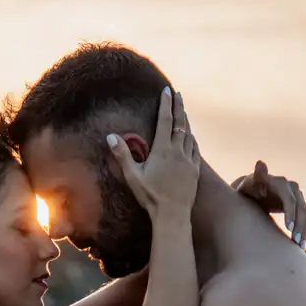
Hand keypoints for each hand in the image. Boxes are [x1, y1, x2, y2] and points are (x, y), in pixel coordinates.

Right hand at [107, 88, 200, 216]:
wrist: (173, 214)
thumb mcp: (132, 176)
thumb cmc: (150, 197)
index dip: (166, 104)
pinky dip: (192, 139)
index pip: (165, 120)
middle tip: (178, 95)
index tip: (167, 91)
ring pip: (189, 134)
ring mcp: (188, 160)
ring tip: (183, 112)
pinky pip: (195, 149)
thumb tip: (110, 136)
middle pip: (180, 123)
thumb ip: (122, 154)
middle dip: (178, 107)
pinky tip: (191, 137)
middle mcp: (178, 151)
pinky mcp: (195, 170)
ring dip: (186, 121)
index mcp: (162, 150)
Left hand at [232, 160, 305, 247]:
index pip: (289, 198)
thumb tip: (260, 163)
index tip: (288, 229)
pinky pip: (305, 219)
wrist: (252, 196)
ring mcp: (297, 197)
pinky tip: (300, 246)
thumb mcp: (249, 185)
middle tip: (295, 243)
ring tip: (299, 247)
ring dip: (304, 231)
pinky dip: (304, 231)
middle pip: (301, 208)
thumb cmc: (247, 191)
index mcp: (280, 183)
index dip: (290, 213)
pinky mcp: (299, 207)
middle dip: (299, 225)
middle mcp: (292, 188)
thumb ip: (256, 177)